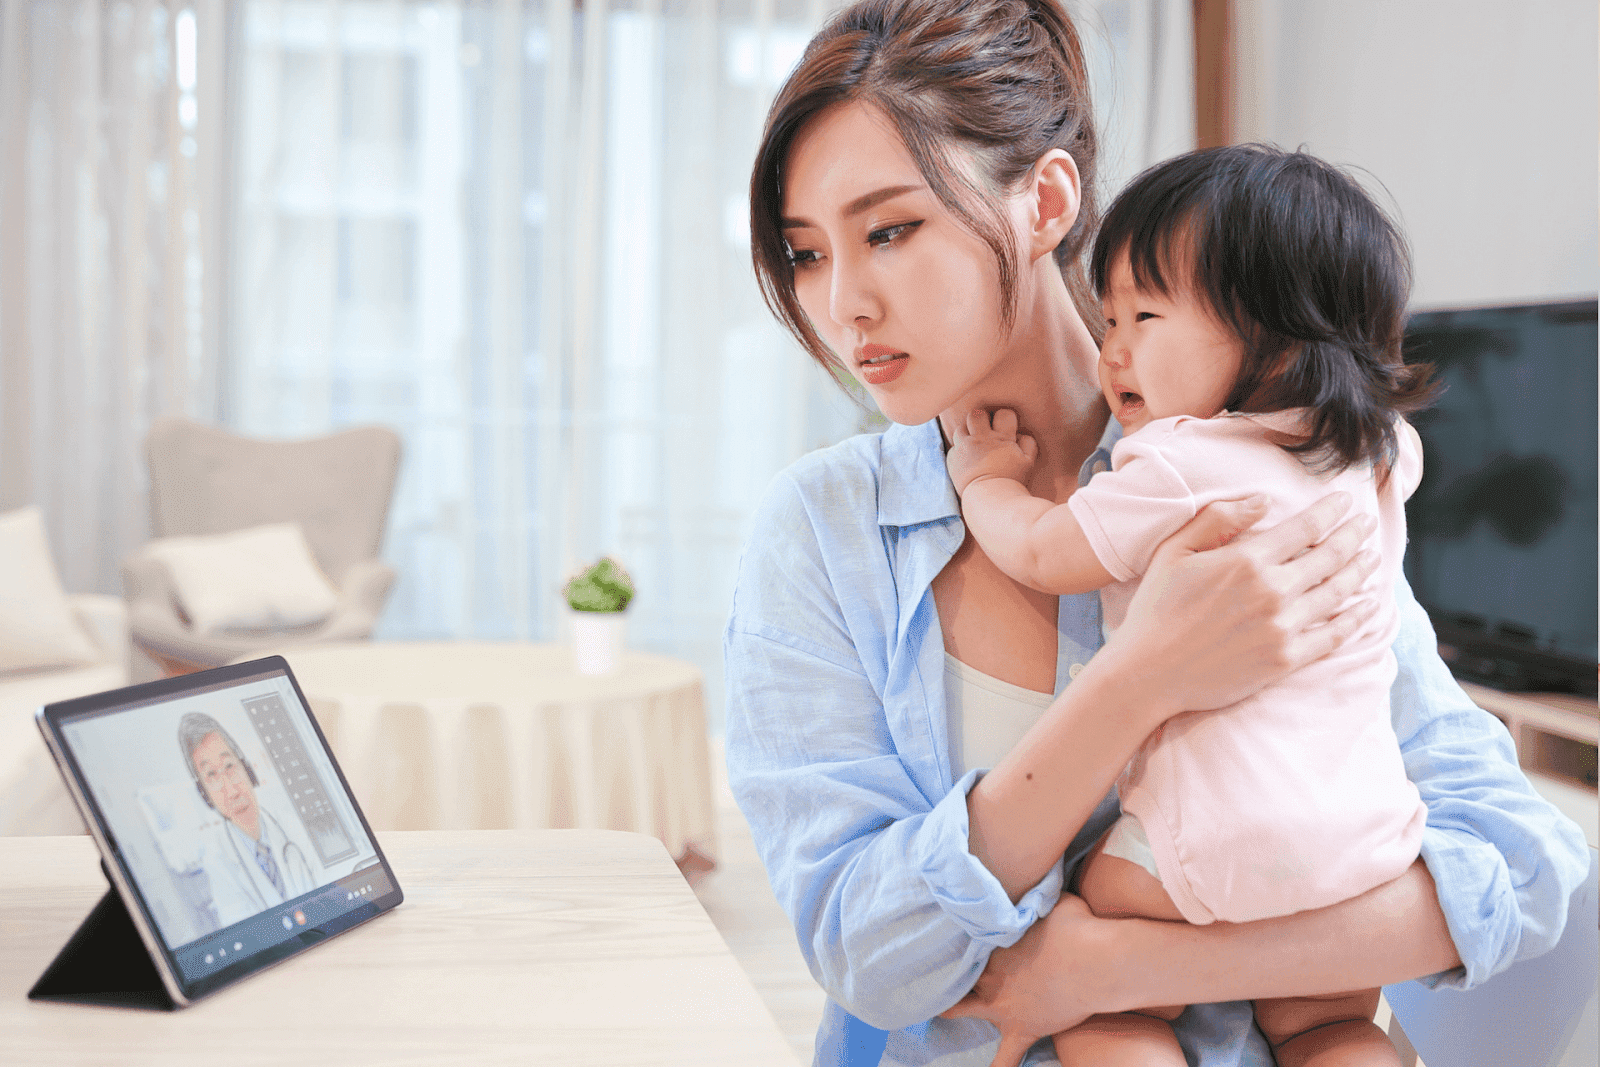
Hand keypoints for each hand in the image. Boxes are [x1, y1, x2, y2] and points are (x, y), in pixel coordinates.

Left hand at [940, 895, 1116, 1066]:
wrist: (1098, 962)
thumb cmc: (1078, 925)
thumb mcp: (1049, 899)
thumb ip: (1032, 897)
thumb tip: (1031, 880)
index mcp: (992, 940)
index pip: (965, 938)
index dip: (962, 934)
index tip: (957, 927)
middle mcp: (989, 974)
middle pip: (957, 971)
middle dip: (947, 967)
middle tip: (935, 965)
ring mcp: (1002, 1005)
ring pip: (963, 1009)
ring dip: (950, 1009)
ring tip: (937, 1012)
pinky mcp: (1022, 1029)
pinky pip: (1004, 1059)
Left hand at [947, 408, 1037, 494]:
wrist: (989, 499)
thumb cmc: (1012, 481)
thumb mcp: (1028, 462)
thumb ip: (1028, 443)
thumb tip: (1020, 434)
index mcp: (1001, 438)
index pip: (1004, 413)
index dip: (1005, 418)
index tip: (1004, 426)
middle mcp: (981, 438)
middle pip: (977, 414)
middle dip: (981, 418)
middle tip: (984, 429)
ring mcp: (964, 448)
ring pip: (961, 427)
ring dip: (967, 431)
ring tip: (972, 441)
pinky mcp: (953, 459)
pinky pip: (953, 446)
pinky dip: (959, 450)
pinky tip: (966, 458)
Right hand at [1097, 491, 1380, 723]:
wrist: (1150, 672)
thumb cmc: (1157, 608)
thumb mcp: (1175, 551)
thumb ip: (1219, 519)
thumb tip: (1263, 500)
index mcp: (1247, 560)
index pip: (1306, 528)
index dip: (1330, 512)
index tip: (1344, 501)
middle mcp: (1273, 591)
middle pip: (1330, 557)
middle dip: (1353, 536)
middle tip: (1366, 525)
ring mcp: (1283, 628)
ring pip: (1338, 593)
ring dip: (1360, 571)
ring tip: (1372, 558)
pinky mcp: (1286, 659)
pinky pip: (1333, 635)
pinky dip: (1355, 618)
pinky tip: (1365, 606)